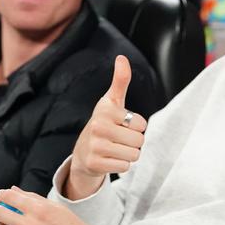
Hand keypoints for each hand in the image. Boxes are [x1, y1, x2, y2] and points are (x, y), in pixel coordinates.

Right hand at [65, 55, 147, 199]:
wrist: (83, 151)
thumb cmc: (104, 123)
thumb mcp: (112, 101)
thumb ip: (120, 80)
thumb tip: (121, 58)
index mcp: (105, 109)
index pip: (141, 124)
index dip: (136, 126)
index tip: (122, 124)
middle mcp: (98, 126)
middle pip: (139, 141)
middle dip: (133, 142)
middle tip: (119, 139)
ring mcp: (95, 146)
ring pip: (134, 155)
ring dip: (128, 154)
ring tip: (115, 149)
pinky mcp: (95, 163)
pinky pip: (125, 167)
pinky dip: (121, 165)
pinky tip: (109, 159)